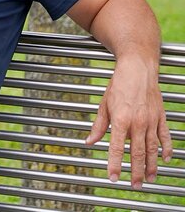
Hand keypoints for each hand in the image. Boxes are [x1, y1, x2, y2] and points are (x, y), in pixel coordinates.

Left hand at [85, 56, 172, 187]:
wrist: (138, 69)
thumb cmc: (118, 86)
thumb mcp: (103, 105)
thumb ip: (98, 126)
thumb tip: (89, 141)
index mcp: (120, 120)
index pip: (115, 148)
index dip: (113, 165)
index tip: (112, 178)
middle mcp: (137, 123)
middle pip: (137, 153)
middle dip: (134, 172)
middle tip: (134, 186)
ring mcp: (151, 121)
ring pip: (152, 149)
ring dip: (150, 166)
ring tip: (149, 179)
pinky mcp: (160, 118)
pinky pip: (165, 137)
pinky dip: (166, 149)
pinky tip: (166, 159)